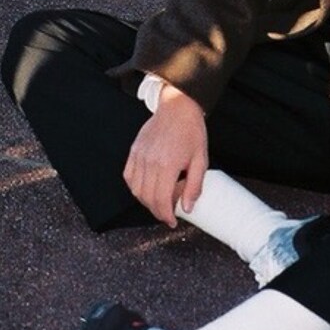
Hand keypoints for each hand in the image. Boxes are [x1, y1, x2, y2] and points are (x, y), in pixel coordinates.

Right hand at [123, 84, 207, 226]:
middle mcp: (149, 162)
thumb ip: (195, 185)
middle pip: (147, 198)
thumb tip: (188, 208)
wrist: (178, 107)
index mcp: (167, 165)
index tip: (172, 222)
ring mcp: (139, 156)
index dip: (166, 215)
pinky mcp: (134, 151)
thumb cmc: (191, 131)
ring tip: (160, 201)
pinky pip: (129, 177)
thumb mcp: (201, 159)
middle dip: (157, 211)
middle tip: (168, 214)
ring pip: (136, 190)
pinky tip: (147, 188)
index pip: (161, 200)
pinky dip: (136, 187)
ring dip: (146, 201)